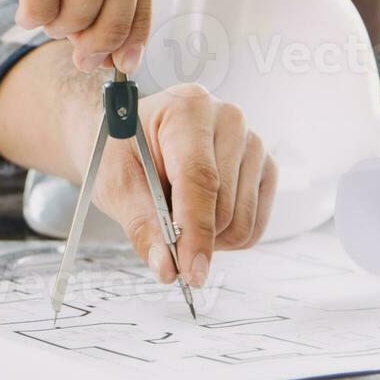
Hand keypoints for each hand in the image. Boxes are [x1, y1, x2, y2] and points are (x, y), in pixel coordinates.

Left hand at [84, 84, 277, 286]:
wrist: (129, 135)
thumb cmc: (120, 150)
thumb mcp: (115, 184)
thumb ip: (142, 225)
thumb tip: (167, 266)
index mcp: (188, 109)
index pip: (200, 179)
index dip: (196, 231)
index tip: (190, 271)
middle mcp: (229, 120)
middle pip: (223, 207)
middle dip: (192, 236)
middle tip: (160, 227)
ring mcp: (252, 143)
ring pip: (242, 222)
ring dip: (209, 237)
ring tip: (179, 212)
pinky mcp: (264, 167)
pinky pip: (254, 225)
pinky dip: (226, 236)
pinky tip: (202, 214)